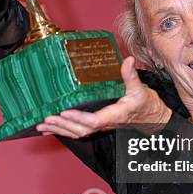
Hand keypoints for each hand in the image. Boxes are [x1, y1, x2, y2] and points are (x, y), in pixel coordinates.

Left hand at [36, 56, 171, 137]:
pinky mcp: (98, 126)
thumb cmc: (145, 104)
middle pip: (81, 129)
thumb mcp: (140, 88)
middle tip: (46, 118)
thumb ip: (131, 76)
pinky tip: (50, 129)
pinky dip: (63, 131)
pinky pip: (79, 132)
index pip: (94, 120)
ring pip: (78, 133)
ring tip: (42, 125)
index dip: (79, 117)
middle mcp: (106, 123)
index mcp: (115, 115)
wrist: (151, 118)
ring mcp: (101, 127)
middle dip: (63, 125)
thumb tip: (128, 60)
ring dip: (60, 129)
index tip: (64, 111)